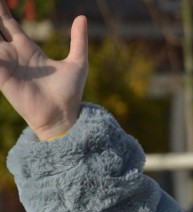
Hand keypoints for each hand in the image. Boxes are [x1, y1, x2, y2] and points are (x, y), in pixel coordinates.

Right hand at [0, 2, 87, 139]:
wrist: (62, 116)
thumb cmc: (70, 93)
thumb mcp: (78, 63)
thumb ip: (78, 40)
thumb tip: (82, 17)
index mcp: (28, 48)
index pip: (8, 24)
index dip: (1, 10)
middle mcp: (13, 54)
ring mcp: (5, 64)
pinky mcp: (1, 76)